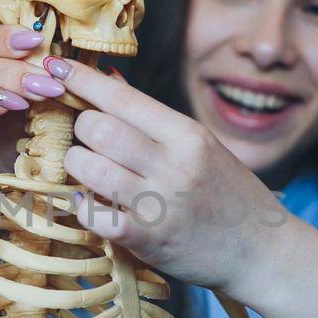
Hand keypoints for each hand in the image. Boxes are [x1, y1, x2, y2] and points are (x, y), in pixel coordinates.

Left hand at [49, 58, 286, 293]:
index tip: (55, 67)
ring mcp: (158, 203)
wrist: (262, 250)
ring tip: (87, 171)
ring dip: (76, 167)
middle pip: (97, 128)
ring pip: (87, 168)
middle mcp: (173, 164)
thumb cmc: (228, 195)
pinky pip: (92, 215)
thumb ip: (152, 117)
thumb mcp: (201, 147)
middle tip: (85, 140)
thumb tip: (107, 79)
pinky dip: (82, 207)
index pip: (121, 97)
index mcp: (187, 135)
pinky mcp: (146, 239)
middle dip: (78, 130)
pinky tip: (90, 204)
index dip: (81, 79)